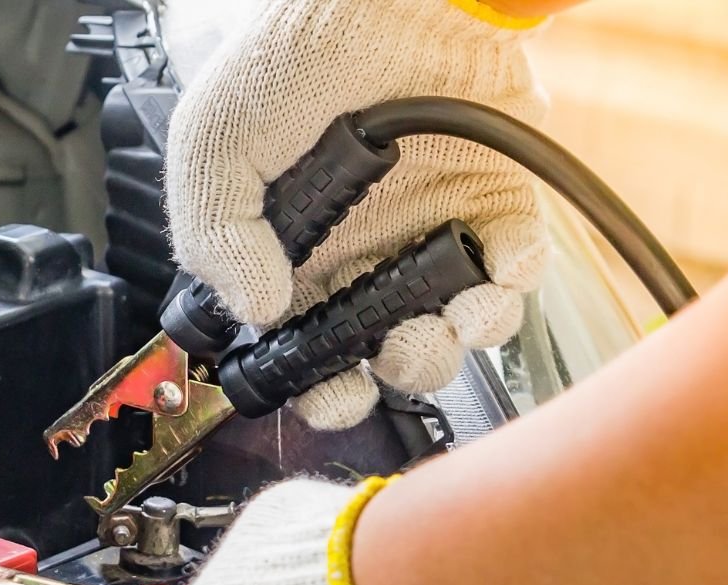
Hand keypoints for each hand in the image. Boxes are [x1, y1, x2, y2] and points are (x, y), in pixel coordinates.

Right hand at [163, 0, 549, 429]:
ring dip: (456, 338)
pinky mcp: (494, 199)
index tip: (332, 389)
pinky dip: (512, 280)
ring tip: (449, 309)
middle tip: (396, 343)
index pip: (306, 350)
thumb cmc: (298, 53)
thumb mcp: (214, 142)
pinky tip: (492, 259)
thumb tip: (254, 310)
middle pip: (384, 354)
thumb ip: (213, 235)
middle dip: (396, 370)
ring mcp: (429, 228)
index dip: (320, 387)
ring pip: (453, 327)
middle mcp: (362, 251)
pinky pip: (515, 268)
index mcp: (292, 252)